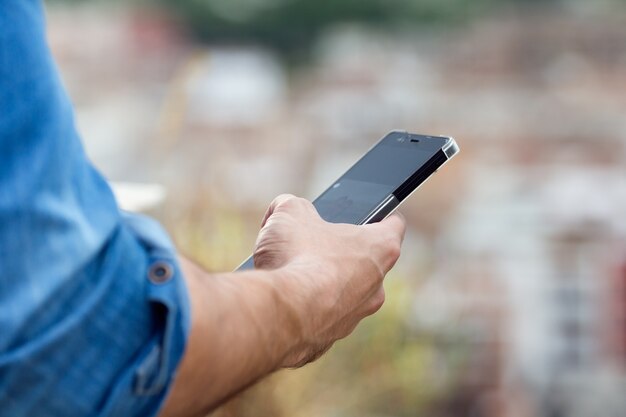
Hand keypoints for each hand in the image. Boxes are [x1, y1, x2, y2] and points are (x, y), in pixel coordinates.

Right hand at [253, 194, 405, 367]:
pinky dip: (304, 308)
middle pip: (364, 262)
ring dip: (320, 282)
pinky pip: (319, 317)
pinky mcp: (329, 339)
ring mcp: (355, 316)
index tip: (369, 213)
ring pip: (342, 293)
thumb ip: (290, 205)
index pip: (393, 225)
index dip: (379, 215)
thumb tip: (282, 210)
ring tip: (290, 272)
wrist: (281, 314)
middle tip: (310, 242)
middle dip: (338, 251)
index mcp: (379, 248)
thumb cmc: (297, 257)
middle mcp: (376, 286)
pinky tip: (284, 299)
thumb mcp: (289, 212)